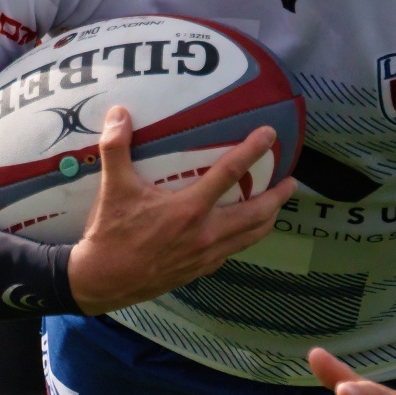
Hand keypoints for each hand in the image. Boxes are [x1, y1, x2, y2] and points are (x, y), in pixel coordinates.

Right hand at [66, 105, 296, 314]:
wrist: (104, 281)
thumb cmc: (110, 234)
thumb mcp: (112, 187)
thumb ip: (116, 148)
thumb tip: (119, 113)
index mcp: (188, 209)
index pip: (229, 173)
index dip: (252, 151)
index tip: (270, 136)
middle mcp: (205, 233)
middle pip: (256, 212)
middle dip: (278, 197)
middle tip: (291, 183)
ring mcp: (205, 255)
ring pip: (250, 237)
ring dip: (267, 219)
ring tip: (276, 207)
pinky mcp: (199, 271)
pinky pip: (231, 251)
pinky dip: (243, 238)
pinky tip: (240, 232)